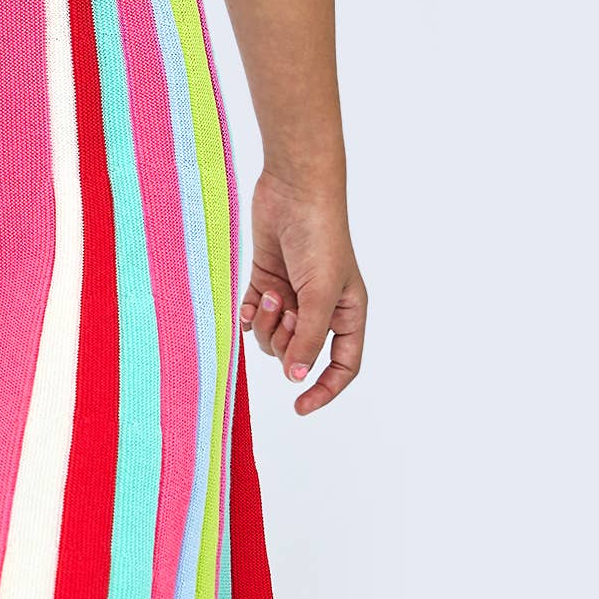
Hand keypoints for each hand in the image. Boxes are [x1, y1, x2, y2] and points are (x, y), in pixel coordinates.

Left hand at [238, 169, 366, 415]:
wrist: (294, 191)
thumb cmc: (319, 238)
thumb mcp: (321, 294)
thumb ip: (309, 339)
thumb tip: (296, 378)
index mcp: (348, 313)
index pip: (342, 365)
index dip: (325, 389)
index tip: (300, 407)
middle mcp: (321, 309)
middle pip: (299, 353)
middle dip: (287, 340)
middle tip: (287, 310)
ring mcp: (293, 296)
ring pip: (273, 337)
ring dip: (268, 323)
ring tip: (272, 294)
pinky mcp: (266, 280)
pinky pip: (255, 316)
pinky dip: (250, 316)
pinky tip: (252, 303)